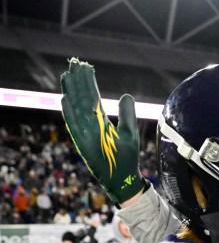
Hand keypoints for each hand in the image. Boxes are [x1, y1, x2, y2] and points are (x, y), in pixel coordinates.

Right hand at [60, 58, 144, 203]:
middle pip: (83, 100)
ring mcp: (86, 134)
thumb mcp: (130, 132)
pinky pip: (75, 127)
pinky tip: (65, 99)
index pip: (93, 98)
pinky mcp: (84, 145)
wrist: (124, 178)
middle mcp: (91, 126)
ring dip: (72, 92)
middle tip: (74, 64)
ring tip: (67, 75)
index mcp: (101, 122)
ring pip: (77, 109)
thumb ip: (127, 114)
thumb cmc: (127, 156)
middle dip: (78, 82)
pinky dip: (69, 114)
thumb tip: (126, 95)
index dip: (88, 83)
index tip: (85, 67)